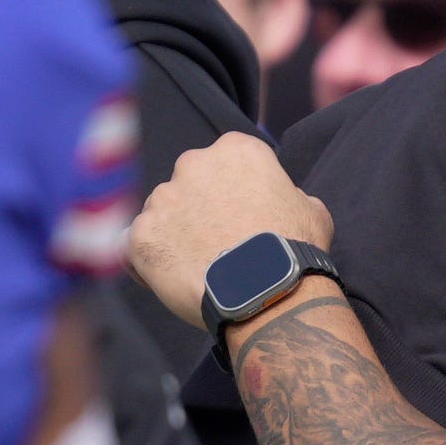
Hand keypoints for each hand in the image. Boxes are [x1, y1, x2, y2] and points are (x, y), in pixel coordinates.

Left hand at [125, 135, 334, 329]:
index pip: (225, 163)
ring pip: (160, 213)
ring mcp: (162, 200)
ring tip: (196, 267)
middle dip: (197, 209)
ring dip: (173, 234)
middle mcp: (192, 164)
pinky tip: (170, 277)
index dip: (231, 192)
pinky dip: (146, 259)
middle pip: (188, 184)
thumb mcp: (311, 209)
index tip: (239, 216)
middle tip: (216, 243)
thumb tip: (281, 199)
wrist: (268, 294)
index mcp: (235, 150)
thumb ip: (287, 193)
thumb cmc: (294, 252)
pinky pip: (134, 245)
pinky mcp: (140, 235)